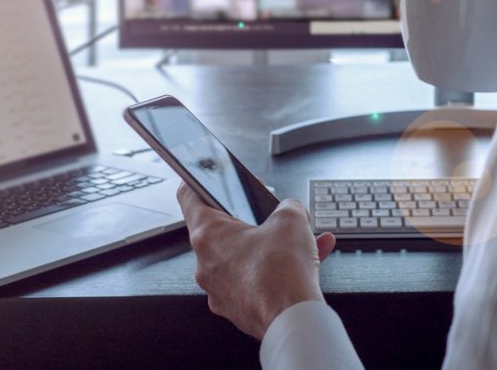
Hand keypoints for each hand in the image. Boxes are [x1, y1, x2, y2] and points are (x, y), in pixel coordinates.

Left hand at [176, 183, 336, 339]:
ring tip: (299, 239)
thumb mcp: (291, 220)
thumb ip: (288, 206)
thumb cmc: (282, 273)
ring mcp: (219, 288)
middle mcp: (206, 263)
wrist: (293, 320)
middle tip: (269, 213)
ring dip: (269, 245)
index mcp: (208, 234)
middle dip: (249, 219)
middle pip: (221, 230)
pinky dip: (275, 269)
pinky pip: (255, 280)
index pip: (189, 197)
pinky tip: (306, 261)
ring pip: (242, 257)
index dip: (199, 181)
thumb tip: (292, 210)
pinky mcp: (237, 307)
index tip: (204, 177)